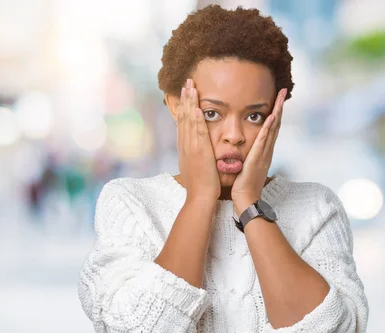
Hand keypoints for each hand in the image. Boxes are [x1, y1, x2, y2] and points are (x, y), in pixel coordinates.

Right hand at [176, 79, 220, 201]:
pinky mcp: (199, 152)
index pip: (183, 122)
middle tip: (187, 82)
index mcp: (185, 147)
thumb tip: (194, 149)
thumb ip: (195, 155)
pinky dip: (197, 120)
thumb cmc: (200, 185)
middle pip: (184, 117)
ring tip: (191, 87)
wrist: (199, 197)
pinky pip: (198, 133)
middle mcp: (185, 145)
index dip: (184, 106)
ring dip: (191, 103)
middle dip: (186, 99)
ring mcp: (191, 148)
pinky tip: (198, 108)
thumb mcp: (195, 166)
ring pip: (189, 121)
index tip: (186, 93)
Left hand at [232, 88, 286, 213]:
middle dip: (279, 107)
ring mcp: (264, 154)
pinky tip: (271, 117)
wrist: (246, 199)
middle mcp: (267, 150)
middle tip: (283, 90)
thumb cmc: (244, 184)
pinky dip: (268, 128)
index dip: (274, 112)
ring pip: (273, 129)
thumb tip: (247, 147)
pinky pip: (264, 140)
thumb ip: (249, 155)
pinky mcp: (258, 158)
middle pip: (276, 124)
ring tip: (280, 98)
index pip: (271, 127)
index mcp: (264, 150)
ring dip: (277, 112)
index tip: (276, 98)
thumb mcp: (247, 165)